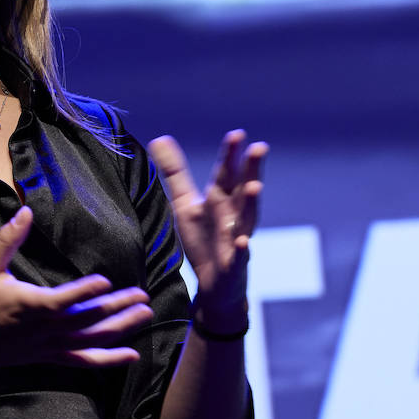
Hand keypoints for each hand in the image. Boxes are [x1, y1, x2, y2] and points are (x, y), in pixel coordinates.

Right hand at [0, 207, 153, 380]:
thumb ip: (8, 239)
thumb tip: (26, 211)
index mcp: (29, 306)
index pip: (62, 301)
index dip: (84, 293)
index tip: (106, 280)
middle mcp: (44, 329)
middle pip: (86, 321)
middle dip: (117, 308)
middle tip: (143, 296)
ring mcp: (49, 346)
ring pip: (91, 339)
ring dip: (121, 328)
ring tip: (146, 314)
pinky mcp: (49, 356)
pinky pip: (83, 360)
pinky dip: (109, 359)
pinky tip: (132, 355)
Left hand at [147, 131, 266, 326]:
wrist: (214, 283)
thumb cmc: (203, 239)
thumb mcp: (185, 203)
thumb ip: (175, 172)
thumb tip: (160, 138)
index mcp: (221, 199)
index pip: (226, 173)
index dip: (231, 155)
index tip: (237, 134)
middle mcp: (233, 215)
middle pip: (243, 189)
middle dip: (251, 170)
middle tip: (258, 148)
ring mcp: (237, 239)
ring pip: (247, 219)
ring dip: (251, 203)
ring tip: (256, 186)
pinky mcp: (235, 264)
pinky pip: (240, 256)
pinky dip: (242, 249)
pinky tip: (242, 242)